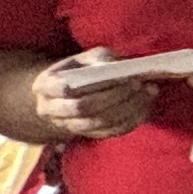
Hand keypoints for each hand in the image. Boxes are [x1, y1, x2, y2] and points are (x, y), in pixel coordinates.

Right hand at [34, 51, 162, 142]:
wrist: (68, 93)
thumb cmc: (78, 70)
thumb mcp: (83, 58)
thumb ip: (98, 58)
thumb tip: (115, 64)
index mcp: (44, 86)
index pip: (64, 89)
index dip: (92, 85)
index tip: (120, 76)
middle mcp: (51, 110)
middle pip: (84, 108)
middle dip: (114, 96)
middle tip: (138, 83)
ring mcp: (69, 126)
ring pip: (100, 123)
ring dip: (128, 108)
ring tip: (148, 91)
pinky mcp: (89, 135)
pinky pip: (112, 131)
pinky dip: (133, 118)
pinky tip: (146, 103)